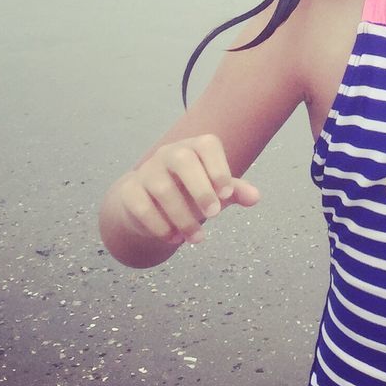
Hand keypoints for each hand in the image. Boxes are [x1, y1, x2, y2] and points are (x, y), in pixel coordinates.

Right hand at [115, 133, 260, 247]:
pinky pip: (142, 207)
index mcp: (194, 147)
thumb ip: (234, 191)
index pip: (207, 145)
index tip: (226, 195)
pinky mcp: (129, 191)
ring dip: (183, 218)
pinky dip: (160, 226)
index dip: (218, 168)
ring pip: (163, 189)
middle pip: (183, 160)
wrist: (148, 202)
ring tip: (198, 239)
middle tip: (214, 215)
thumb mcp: (214, 191)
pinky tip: (174, 239)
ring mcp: (147, 170)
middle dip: (200, 188)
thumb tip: (255, 197)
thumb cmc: (189, 192)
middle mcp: (169, 153)